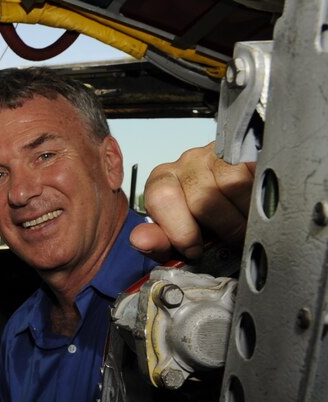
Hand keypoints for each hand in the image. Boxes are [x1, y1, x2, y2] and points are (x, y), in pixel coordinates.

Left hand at [129, 142, 254, 260]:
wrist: (237, 196)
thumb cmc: (203, 220)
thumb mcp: (177, 237)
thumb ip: (159, 242)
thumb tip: (140, 241)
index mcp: (162, 181)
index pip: (162, 198)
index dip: (181, 231)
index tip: (195, 250)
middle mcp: (187, 162)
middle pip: (202, 197)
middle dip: (221, 229)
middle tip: (231, 242)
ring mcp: (219, 153)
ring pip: (233, 185)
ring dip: (245, 215)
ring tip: (248, 227)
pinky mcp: (248, 150)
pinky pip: (257, 174)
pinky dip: (261, 198)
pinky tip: (259, 209)